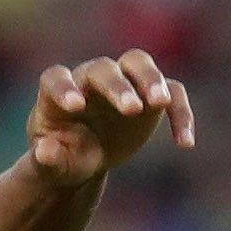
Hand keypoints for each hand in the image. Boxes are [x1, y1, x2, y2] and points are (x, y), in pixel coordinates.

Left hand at [25, 50, 193, 189]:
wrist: (84, 159)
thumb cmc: (63, 159)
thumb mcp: (52, 167)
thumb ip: (46, 161)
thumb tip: (45, 152)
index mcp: (56, 95)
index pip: (56, 79)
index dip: (64, 88)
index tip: (76, 107)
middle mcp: (89, 81)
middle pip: (103, 69)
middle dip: (117, 86)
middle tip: (131, 109)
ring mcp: (122, 83)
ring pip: (138, 64)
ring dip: (151, 80)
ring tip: (160, 103)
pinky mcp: (149, 95)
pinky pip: (172, 92)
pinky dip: (180, 113)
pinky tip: (185, 142)